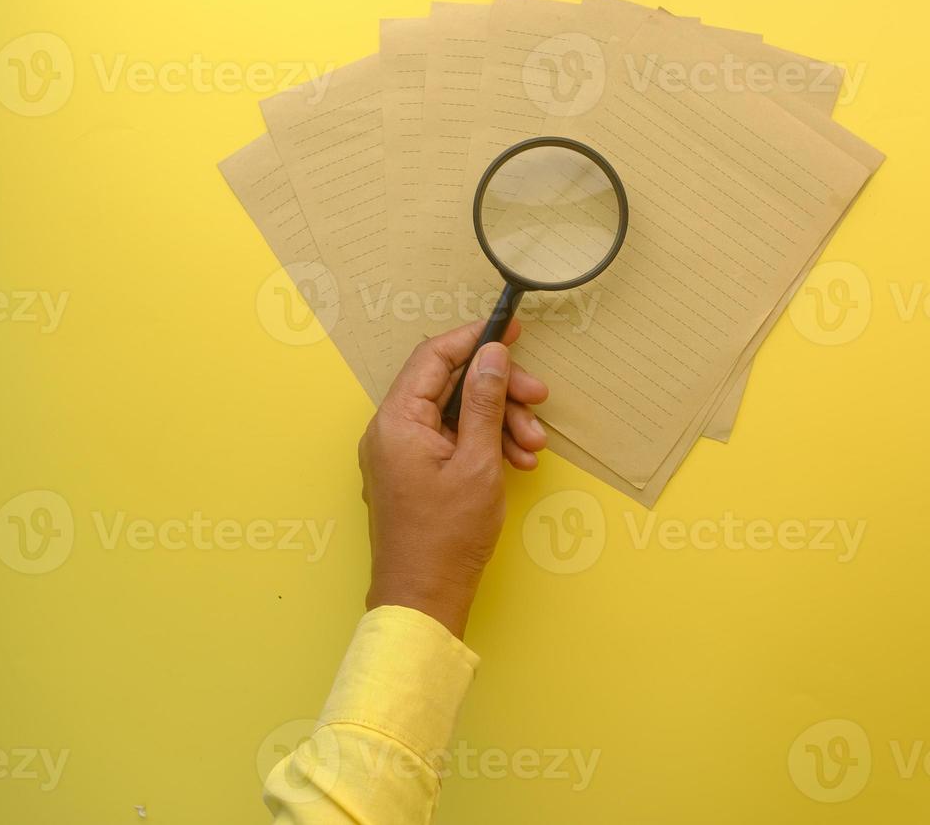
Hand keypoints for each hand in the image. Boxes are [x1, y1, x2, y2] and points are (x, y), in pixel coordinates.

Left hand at [358, 318, 549, 638]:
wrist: (424, 597)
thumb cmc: (447, 536)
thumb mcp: (478, 461)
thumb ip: (484, 402)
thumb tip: (491, 354)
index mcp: (398, 420)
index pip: (433, 356)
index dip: (475, 339)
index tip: (512, 331)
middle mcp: (391, 430)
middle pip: (448, 385)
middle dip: (498, 390)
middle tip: (538, 400)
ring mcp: (401, 452)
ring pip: (455, 414)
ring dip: (499, 422)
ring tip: (533, 447)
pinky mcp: (413, 472)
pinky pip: (451, 441)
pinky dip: (485, 444)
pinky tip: (517, 461)